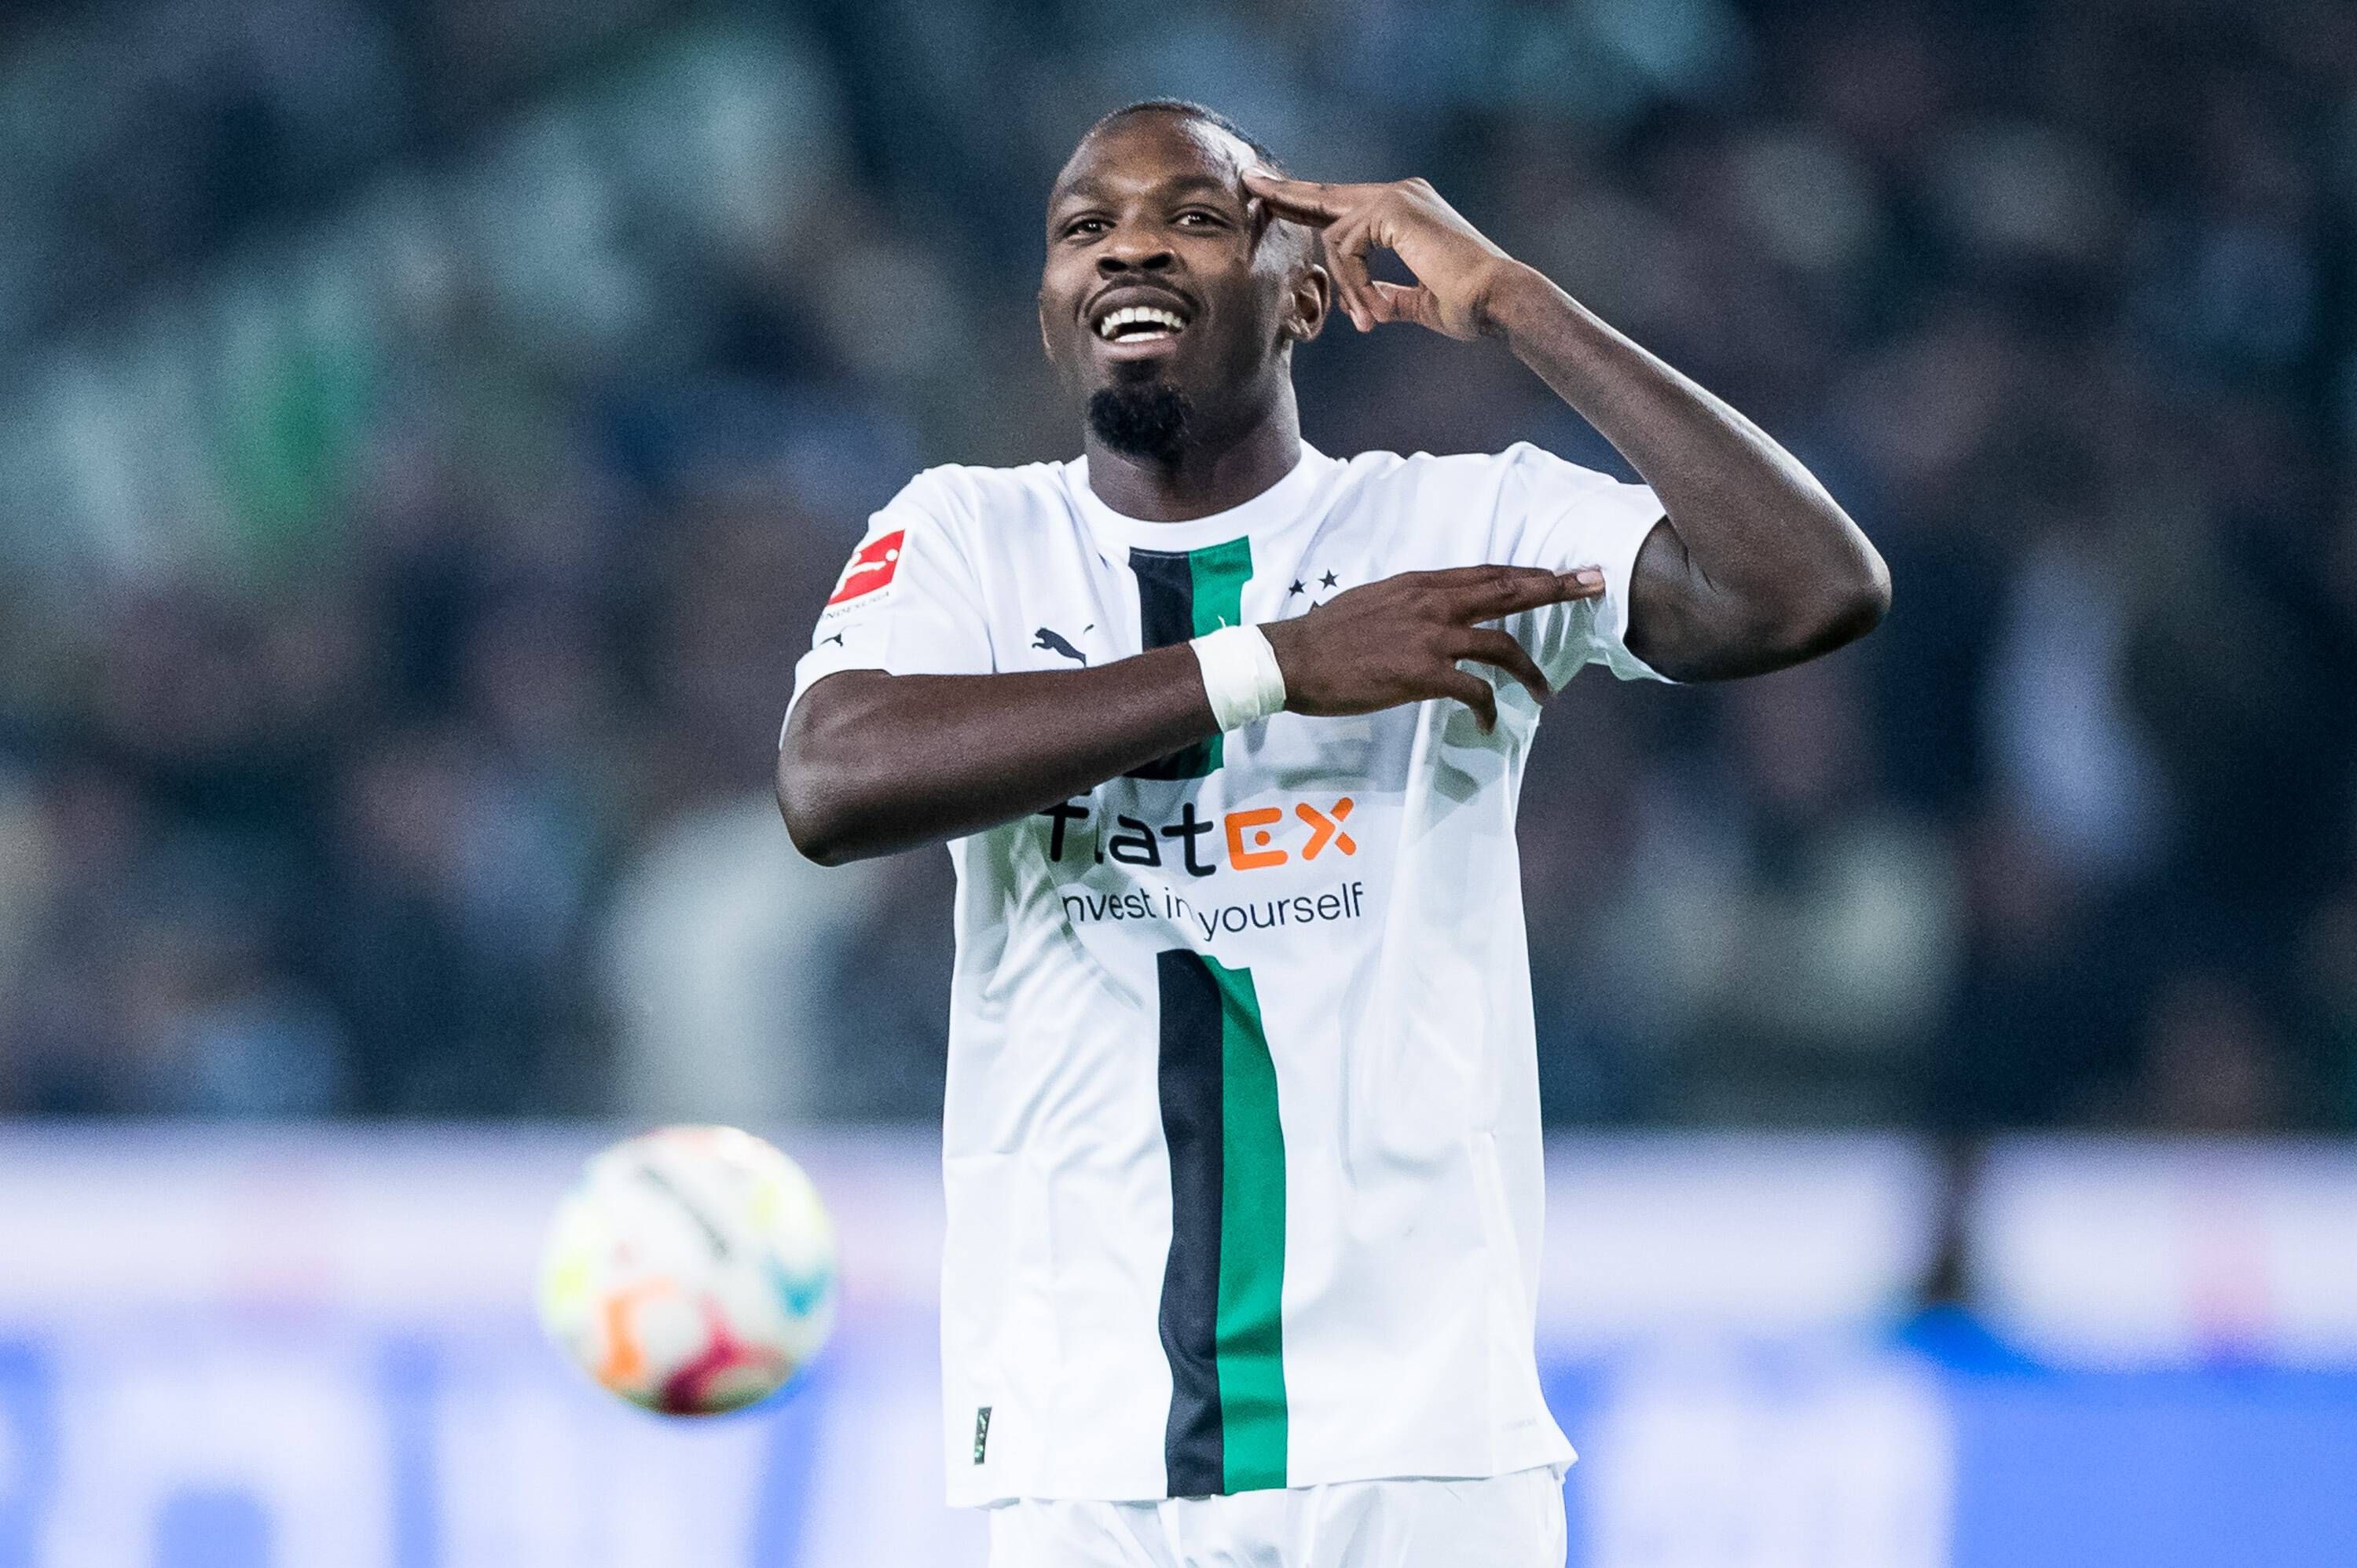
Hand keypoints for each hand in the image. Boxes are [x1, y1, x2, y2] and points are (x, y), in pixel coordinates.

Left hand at [1242, 167, 1522, 338]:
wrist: (1497, 300)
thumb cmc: (1468, 305)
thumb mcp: (1417, 303)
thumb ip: (1387, 296)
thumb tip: (1366, 305)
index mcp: (1406, 209)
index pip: (1344, 205)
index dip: (1306, 203)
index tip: (1270, 197)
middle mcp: (1401, 193)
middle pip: (1327, 195)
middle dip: (1285, 192)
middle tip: (1247, 181)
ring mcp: (1398, 196)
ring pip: (1336, 238)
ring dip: (1347, 286)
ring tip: (1370, 320)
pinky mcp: (1394, 209)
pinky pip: (1348, 247)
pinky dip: (1355, 284)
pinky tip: (1373, 311)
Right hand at [1261, 565, 1604, 733]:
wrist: (1294, 658)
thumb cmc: (1328, 634)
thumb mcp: (1376, 601)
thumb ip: (1412, 603)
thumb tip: (1433, 611)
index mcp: (1422, 584)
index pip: (1488, 574)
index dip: (1530, 573)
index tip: (1564, 571)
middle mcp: (1433, 603)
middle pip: (1508, 592)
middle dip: (1556, 589)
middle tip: (1594, 584)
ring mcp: (1430, 637)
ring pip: (1501, 645)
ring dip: (1530, 670)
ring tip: (1545, 692)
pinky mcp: (1422, 673)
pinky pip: (1473, 691)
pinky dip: (1488, 709)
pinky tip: (1488, 723)